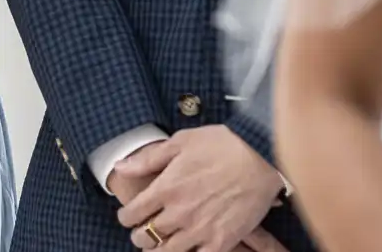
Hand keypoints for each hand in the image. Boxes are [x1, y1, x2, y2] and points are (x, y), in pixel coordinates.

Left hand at [118, 128, 283, 251]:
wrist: (261, 155)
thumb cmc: (222, 143)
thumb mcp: (180, 142)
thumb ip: (148, 159)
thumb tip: (121, 167)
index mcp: (166, 188)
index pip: (132, 213)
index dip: (126, 217)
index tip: (129, 215)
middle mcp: (179, 212)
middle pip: (146, 237)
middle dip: (140, 236)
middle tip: (143, 232)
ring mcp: (200, 229)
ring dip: (158, 251)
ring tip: (160, 246)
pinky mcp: (222, 241)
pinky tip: (188, 250)